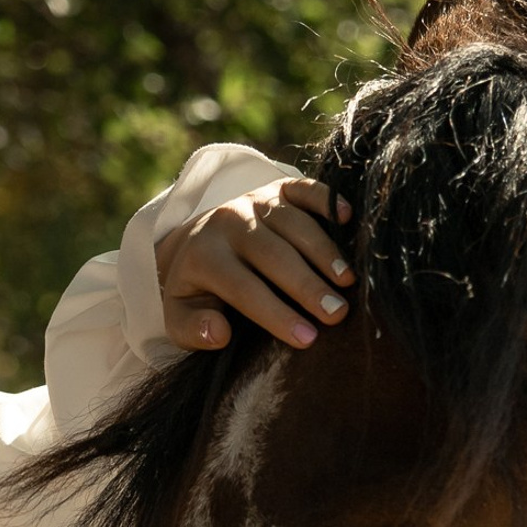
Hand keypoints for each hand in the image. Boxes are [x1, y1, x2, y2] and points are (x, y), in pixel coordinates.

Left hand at [154, 177, 354, 351]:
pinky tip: (348, 217)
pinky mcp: (276, 188)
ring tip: (348, 280)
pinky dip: (326, 199)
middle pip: (272, 254)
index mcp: (203, 257)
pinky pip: (302, 189)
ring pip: (292, 223)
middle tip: (337, 313)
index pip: (243, 288)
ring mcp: (254, 201)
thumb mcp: (179, 316)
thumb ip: (192, 329)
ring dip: (324, 251)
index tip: (307, 338)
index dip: (276, 314)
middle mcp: (228, 223)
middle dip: (306, 285)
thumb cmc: (196, 290)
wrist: (195, 242)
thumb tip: (218, 333)